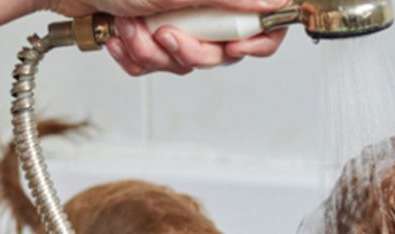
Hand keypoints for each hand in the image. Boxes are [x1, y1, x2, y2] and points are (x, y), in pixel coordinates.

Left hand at [36, 0, 289, 75]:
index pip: (263, 20)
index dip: (257, 39)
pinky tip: (119, 39)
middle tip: (165, 36)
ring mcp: (179, 20)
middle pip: (225, 49)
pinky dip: (137, 60)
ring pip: (189, 63)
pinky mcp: (154, 37)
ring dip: (154, 54)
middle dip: (189, 51)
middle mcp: (203, 4)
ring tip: (129, 29)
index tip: (236, 47)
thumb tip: (274, 3)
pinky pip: (161, 67)